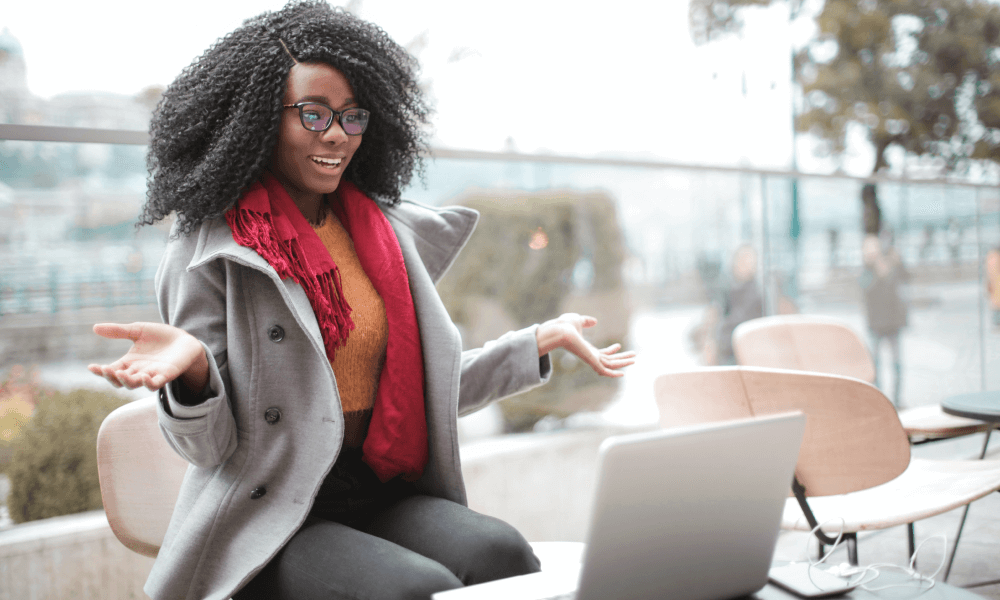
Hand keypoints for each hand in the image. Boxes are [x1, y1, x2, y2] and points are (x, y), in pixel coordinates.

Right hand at [88, 322, 207, 390]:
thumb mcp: (138, 330)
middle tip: (106, 369)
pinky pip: (155, 384)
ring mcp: (152, 374)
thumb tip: (94, 327)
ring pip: (135, 384)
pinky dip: (148, 383)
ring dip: (127, 381)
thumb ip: (119, 331)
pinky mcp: (166, 375)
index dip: (100, 371)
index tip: (91, 367)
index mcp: (129, 362)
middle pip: (120, 380)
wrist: (184, 340)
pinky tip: (143, 376)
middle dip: (111, 377)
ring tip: (121, 373)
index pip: (111, 370)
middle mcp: (138, 371)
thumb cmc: (160, 336)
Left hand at [535, 313, 635, 377]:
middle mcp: (589, 356)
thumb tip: (595, 321)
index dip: (611, 351)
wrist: (559, 330)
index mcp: (586, 349)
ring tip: (634, 360)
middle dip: (622, 358)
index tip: (619, 345)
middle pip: (609, 360)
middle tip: (634, 356)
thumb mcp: (578, 320)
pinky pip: (604, 370)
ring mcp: (590, 359)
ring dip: (623, 363)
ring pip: (610, 365)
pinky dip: (613, 374)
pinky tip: (622, 373)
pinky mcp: (591, 361)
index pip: (601, 353)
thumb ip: (586, 321)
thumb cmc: (565, 325)